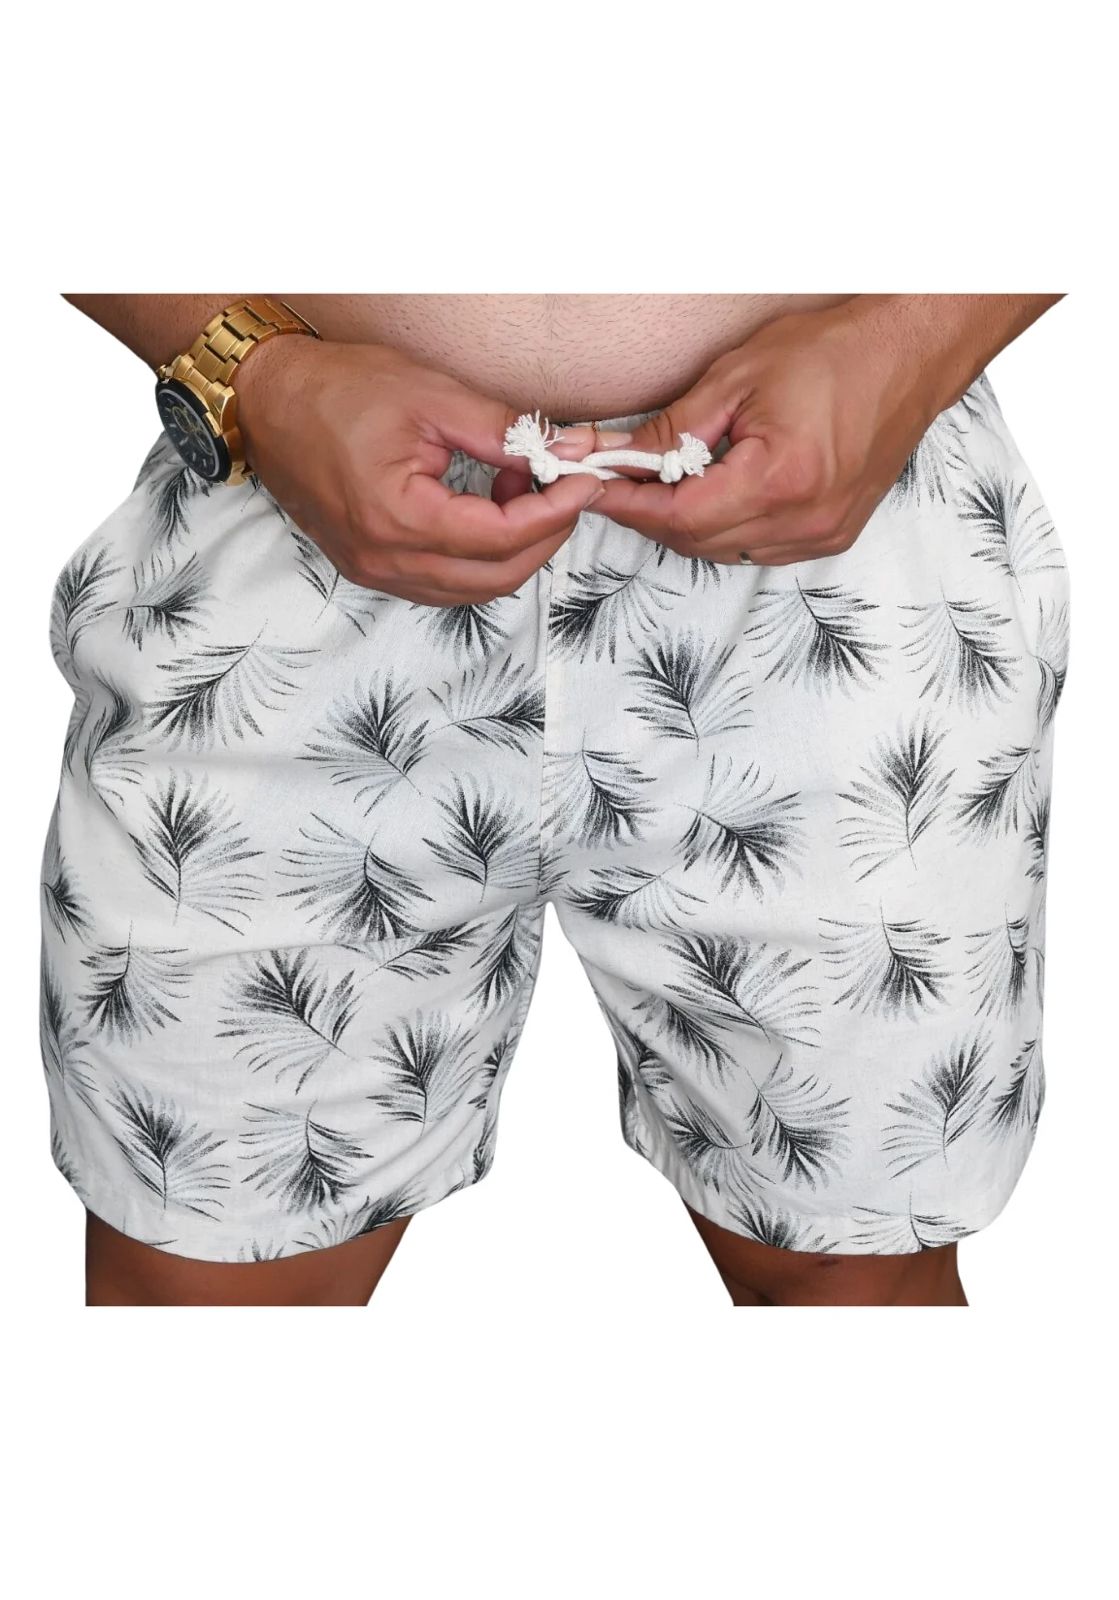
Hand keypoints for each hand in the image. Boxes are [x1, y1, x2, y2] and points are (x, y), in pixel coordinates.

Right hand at [233, 337, 606, 604]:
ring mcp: (375, 571)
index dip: (555, 512)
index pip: (502, 537)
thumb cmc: (338, 389)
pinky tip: (487, 505)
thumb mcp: (431, 396)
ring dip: (514, 548)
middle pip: (496, 576)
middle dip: (545, 536)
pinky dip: (479, 554)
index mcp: (399, 520)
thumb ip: (502, 430)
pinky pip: (443, 582)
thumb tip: (562, 449)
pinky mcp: (371, 566)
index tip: (584, 480)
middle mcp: (385, 560)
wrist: (266, 399)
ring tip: (524, 488)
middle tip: (568, 488)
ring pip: (473, 588)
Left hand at [591, 299, 953, 566]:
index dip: (628, 503)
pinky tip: (712, 495)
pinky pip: (756, 549)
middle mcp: (804, 521)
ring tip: (661, 484)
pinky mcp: (832, 535)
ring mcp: (822, 534)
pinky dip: (723, 529)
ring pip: (723, 551)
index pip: (678, 514)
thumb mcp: (738, 378)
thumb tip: (616, 456)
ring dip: (684, 524)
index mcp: (780, 481)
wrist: (909, 356)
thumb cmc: (833, 353)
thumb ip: (673, 429)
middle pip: (696, 541)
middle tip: (615, 481)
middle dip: (648, 514)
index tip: (591, 486)